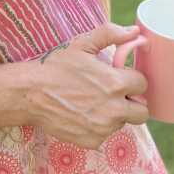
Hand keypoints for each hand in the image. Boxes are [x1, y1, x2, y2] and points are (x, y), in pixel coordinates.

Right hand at [27, 23, 148, 149]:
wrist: (31, 94)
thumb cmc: (57, 67)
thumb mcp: (82, 44)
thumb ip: (111, 34)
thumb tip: (134, 31)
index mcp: (115, 83)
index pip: (142, 84)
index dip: (132, 78)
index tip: (120, 77)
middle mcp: (114, 109)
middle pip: (142, 112)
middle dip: (132, 101)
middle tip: (114, 93)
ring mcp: (103, 128)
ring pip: (122, 123)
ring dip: (115, 114)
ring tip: (93, 101)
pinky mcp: (92, 141)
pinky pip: (105, 135)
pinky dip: (99, 126)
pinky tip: (83, 113)